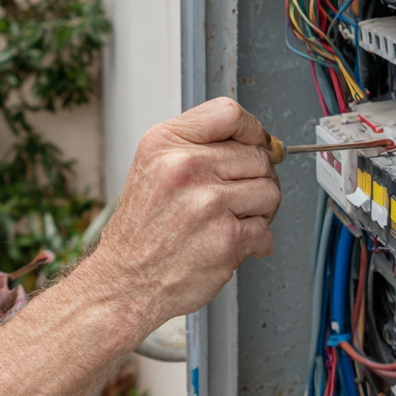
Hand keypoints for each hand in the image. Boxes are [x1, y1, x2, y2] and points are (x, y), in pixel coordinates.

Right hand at [90, 97, 279, 331]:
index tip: (256, 144)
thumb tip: (261, 142)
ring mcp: (207, 202)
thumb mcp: (153, 166)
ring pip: (270, 191)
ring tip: (229, 220)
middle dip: (255, 178)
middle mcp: (185, 167)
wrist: (125, 282)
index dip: (252, 130)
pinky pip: (266, 231)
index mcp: (165, 143)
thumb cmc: (141, 230)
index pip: (229, 113)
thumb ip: (198, 146)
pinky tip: (227, 243)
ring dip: (259, 211)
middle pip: (258, 156)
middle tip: (233, 197)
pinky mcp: (226, 238)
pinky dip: (255, 242)